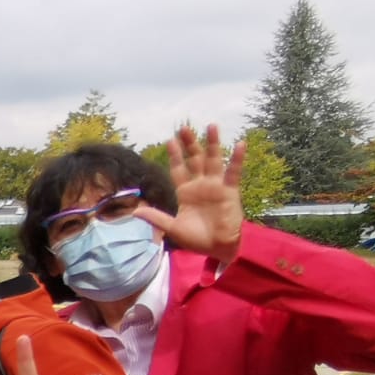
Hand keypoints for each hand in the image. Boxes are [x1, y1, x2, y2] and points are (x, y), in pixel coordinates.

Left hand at [137, 124, 243, 265]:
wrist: (217, 248)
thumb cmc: (196, 238)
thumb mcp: (173, 228)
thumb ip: (156, 218)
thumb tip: (135, 212)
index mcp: (185, 192)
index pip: (178, 169)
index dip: (175, 156)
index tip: (169, 140)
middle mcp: (200, 185)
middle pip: (194, 159)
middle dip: (189, 144)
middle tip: (183, 128)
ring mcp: (216, 186)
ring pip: (213, 160)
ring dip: (213, 143)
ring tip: (211, 126)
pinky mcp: (230, 191)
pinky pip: (233, 172)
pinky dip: (236, 158)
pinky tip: (239, 144)